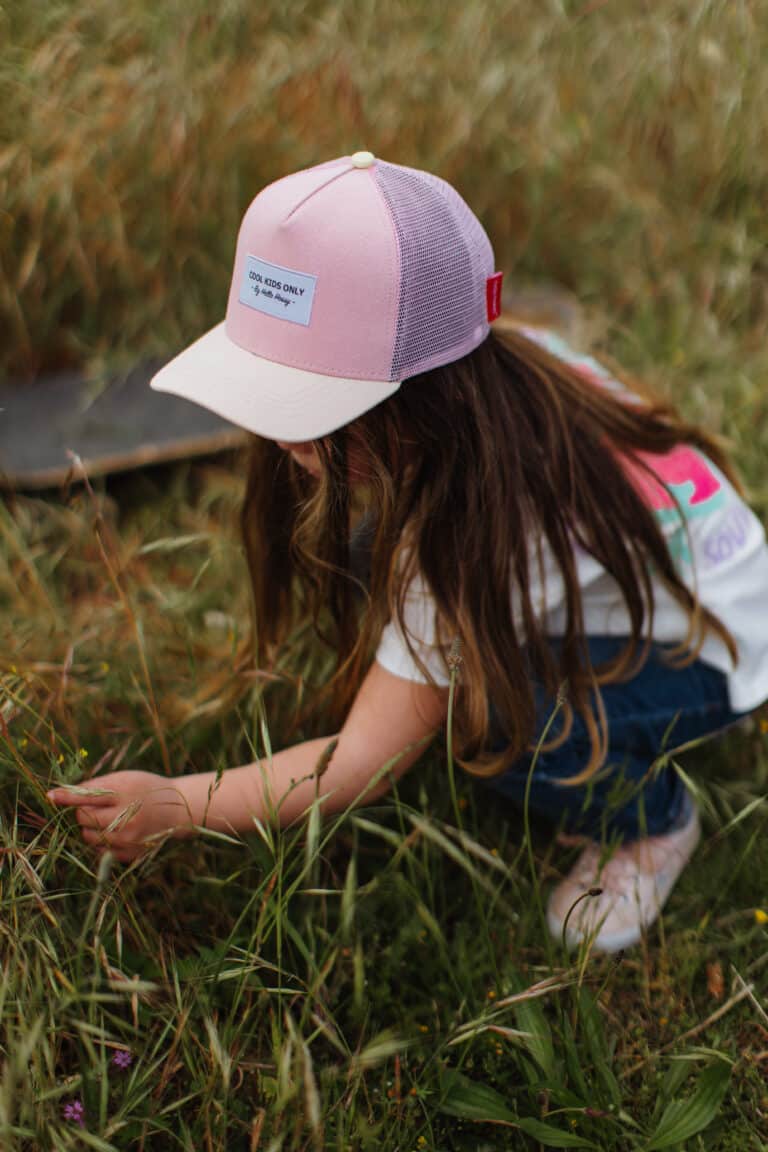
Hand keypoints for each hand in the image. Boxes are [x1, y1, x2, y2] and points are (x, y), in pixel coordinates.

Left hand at [47, 770, 194, 863]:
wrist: (178, 809)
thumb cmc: (145, 789)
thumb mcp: (124, 779)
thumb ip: (94, 786)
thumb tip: (58, 796)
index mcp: (125, 792)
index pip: (86, 796)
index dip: (66, 796)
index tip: (50, 796)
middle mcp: (126, 817)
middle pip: (83, 818)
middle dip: (83, 812)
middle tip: (98, 806)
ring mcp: (128, 838)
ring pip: (88, 836)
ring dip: (90, 828)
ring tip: (107, 819)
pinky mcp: (130, 854)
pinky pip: (100, 850)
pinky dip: (101, 841)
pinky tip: (116, 831)